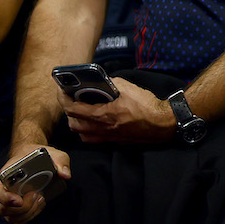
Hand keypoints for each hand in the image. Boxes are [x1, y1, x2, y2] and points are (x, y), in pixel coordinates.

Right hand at [0, 143, 70, 223]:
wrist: (32, 158)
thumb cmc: (38, 155)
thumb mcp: (52, 153)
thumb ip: (60, 160)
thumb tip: (65, 174)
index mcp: (5, 175)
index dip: (5, 199)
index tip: (20, 200)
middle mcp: (3, 190)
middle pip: (4, 209)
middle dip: (23, 207)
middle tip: (37, 194)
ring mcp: (9, 200)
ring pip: (11, 217)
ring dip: (28, 213)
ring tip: (41, 198)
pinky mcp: (16, 207)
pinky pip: (18, 220)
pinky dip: (29, 216)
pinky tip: (39, 205)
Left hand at [59, 77, 175, 143]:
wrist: (162, 124)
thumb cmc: (147, 105)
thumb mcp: (128, 87)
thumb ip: (111, 83)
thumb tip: (101, 81)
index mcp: (104, 114)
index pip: (73, 108)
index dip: (63, 98)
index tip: (61, 90)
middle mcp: (102, 128)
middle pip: (73, 124)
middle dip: (68, 111)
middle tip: (72, 100)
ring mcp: (107, 137)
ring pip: (81, 134)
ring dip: (77, 123)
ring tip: (81, 111)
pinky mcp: (114, 142)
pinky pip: (92, 139)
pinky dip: (87, 131)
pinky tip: (94, 123)